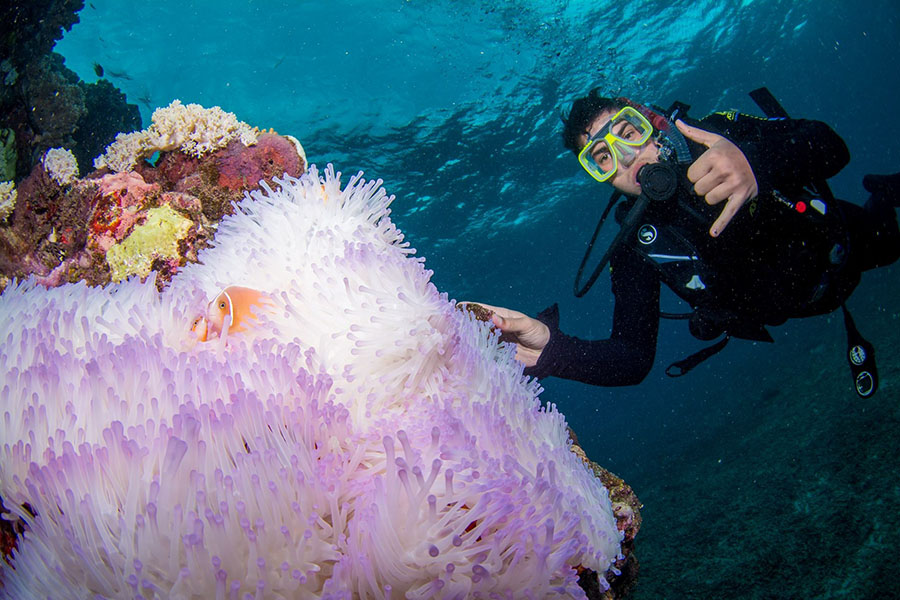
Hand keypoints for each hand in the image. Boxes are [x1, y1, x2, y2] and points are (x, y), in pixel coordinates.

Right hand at [458, 301, 548, 366]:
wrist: (546, 353)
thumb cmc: (537, 332)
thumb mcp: (525, 324)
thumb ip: (510, 322)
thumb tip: (493, 318)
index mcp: (499, 316)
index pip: (480, 310)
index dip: (467, 308)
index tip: (453, 307)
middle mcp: (493, 328)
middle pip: (475, 325)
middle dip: (462, 324)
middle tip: (448, 326)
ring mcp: (494, 341)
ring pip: (476, 339)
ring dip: (466, 340)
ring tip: (451, 340)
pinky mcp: (496, 354)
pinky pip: (483, 353)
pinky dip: (474, 354)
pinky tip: (464, 354)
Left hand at [676, 119, 758, 236]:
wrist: (761, 159)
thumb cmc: (732, 151)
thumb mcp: (714, 140)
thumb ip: (693, 133)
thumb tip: (677, 122)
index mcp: (715, 156)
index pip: (691, 175)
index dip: (697, 174)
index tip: (707, 170)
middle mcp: (724, 169)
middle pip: (698, 189)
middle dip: (704, 186)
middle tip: (716, 179)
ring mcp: (733, 184)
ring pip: (709, 200)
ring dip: (713, 196)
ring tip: (723, 187)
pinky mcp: (741, 196)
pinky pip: (728, 212)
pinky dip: (721, 224)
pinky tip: (714, 233)